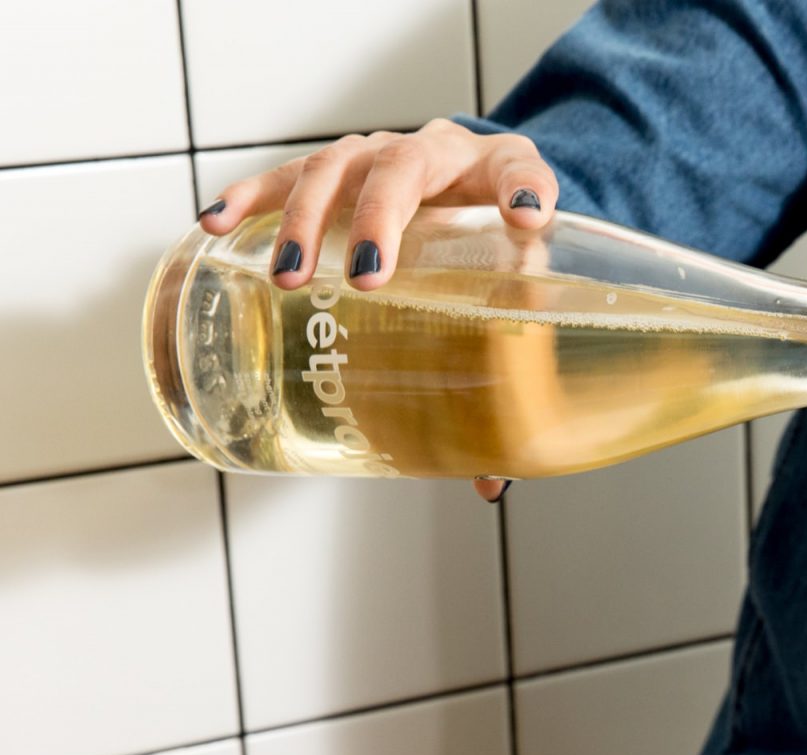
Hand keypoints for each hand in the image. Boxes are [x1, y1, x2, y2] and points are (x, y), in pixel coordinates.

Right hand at [198, 119, 555, 501]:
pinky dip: (247, 197)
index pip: (515, 170)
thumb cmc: (496, 244)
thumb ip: (512, 379)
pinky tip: (215, 223)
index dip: (523, 190)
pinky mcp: (330, 170)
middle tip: (365, 277)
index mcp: (495, 172)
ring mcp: (376, 154)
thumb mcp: (522, 289)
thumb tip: (491, 482)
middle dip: (378, 220)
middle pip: (400, 168)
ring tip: (287, 275)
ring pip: (333, 167)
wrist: (476, 181)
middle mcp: (433, 152)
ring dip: (304, 218)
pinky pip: (281, 176)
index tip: (524, 216)